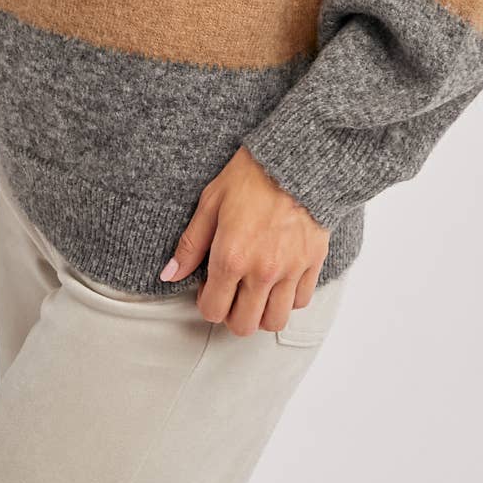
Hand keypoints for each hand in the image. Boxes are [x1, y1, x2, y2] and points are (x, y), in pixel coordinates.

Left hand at [160, 145, 329, 337]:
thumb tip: (170, 274)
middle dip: (231, 314)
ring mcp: (290, 270)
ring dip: (261, 312)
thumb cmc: (252, 174)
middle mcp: (261, 270)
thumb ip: (191, 244)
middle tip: (231, 291)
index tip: (209, 285)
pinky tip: (279, 278)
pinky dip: (288, 298)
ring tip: (255, 290)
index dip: (206, 301)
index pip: (212, 311)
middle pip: (242, 325)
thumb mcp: (211, 202)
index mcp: (231, 256)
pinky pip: (300, 301)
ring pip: (274, 321)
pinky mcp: (312, 263)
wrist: (297, 157)